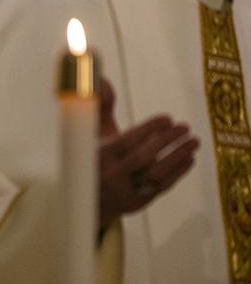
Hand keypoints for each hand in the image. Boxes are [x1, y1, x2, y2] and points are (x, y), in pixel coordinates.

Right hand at [98, 79, 199, 230]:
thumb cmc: (96, 156)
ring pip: (155, 173)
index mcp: (98, 155)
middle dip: (167, 141)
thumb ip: (100, 106)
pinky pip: (160, 187)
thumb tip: (103, 80)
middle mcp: (110, 175)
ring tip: (194, 141)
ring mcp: (123, 191)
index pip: (127, 141)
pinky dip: (178, 172)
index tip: (167, 118)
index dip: (149, 129)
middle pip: (143, 157)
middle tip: (185, 127)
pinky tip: (189, 158)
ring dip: (178, 156)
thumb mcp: (93, 133)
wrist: (88, 196)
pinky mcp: (136, 203)